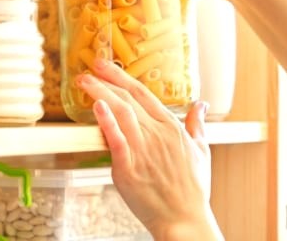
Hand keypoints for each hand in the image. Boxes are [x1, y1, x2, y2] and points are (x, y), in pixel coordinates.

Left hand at [76, 58, 222, 240]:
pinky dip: (107, 121)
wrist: (184, 220)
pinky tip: (97, 106)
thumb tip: (201, 105)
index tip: (107, 66)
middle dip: (107, 79)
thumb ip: (198, 125)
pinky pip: (117, 140)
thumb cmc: (192, 189)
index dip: (123, 77)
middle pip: (128, 99)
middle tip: (90, 65)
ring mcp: (143, 150)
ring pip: (121, 113)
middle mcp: (157, 134)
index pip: (143, 94)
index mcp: (171, 128)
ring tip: (84, 81)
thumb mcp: (202, 151)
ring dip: (101, 93)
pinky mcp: (129, 168)